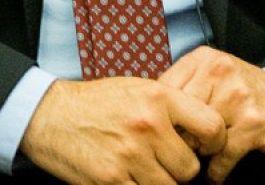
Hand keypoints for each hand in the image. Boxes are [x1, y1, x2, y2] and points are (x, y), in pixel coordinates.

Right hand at [21, 77, 226, 184]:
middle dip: (181, 171)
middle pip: (189, 168)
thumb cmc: (97, 102)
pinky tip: (130, 180)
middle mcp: (148, 125)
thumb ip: (171, 108)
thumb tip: (201, 134)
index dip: (215, 144)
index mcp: (159, 98)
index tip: (205, 149)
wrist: (49, 114)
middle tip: (167, 164)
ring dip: (161, 184)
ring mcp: (129, 155)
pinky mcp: (110, 179)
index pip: (211, 127)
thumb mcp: (139, 89)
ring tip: (146, 172)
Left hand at [159, 47, 264, 182]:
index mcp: (203, 59)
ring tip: (206, 156)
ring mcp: (237, 96)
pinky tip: (218, 170)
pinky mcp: (253, 123)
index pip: (163, 93)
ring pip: (197, 139)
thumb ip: (184, 89)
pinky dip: (217, 171)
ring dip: (200, 154)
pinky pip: (221, 157)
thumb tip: (147, 118)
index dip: (162, 120)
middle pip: (178, 118)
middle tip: (188, 148)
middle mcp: (219, 72)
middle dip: (181, 138)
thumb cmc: (248, 94)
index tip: (165, 133)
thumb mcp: (214, 78)